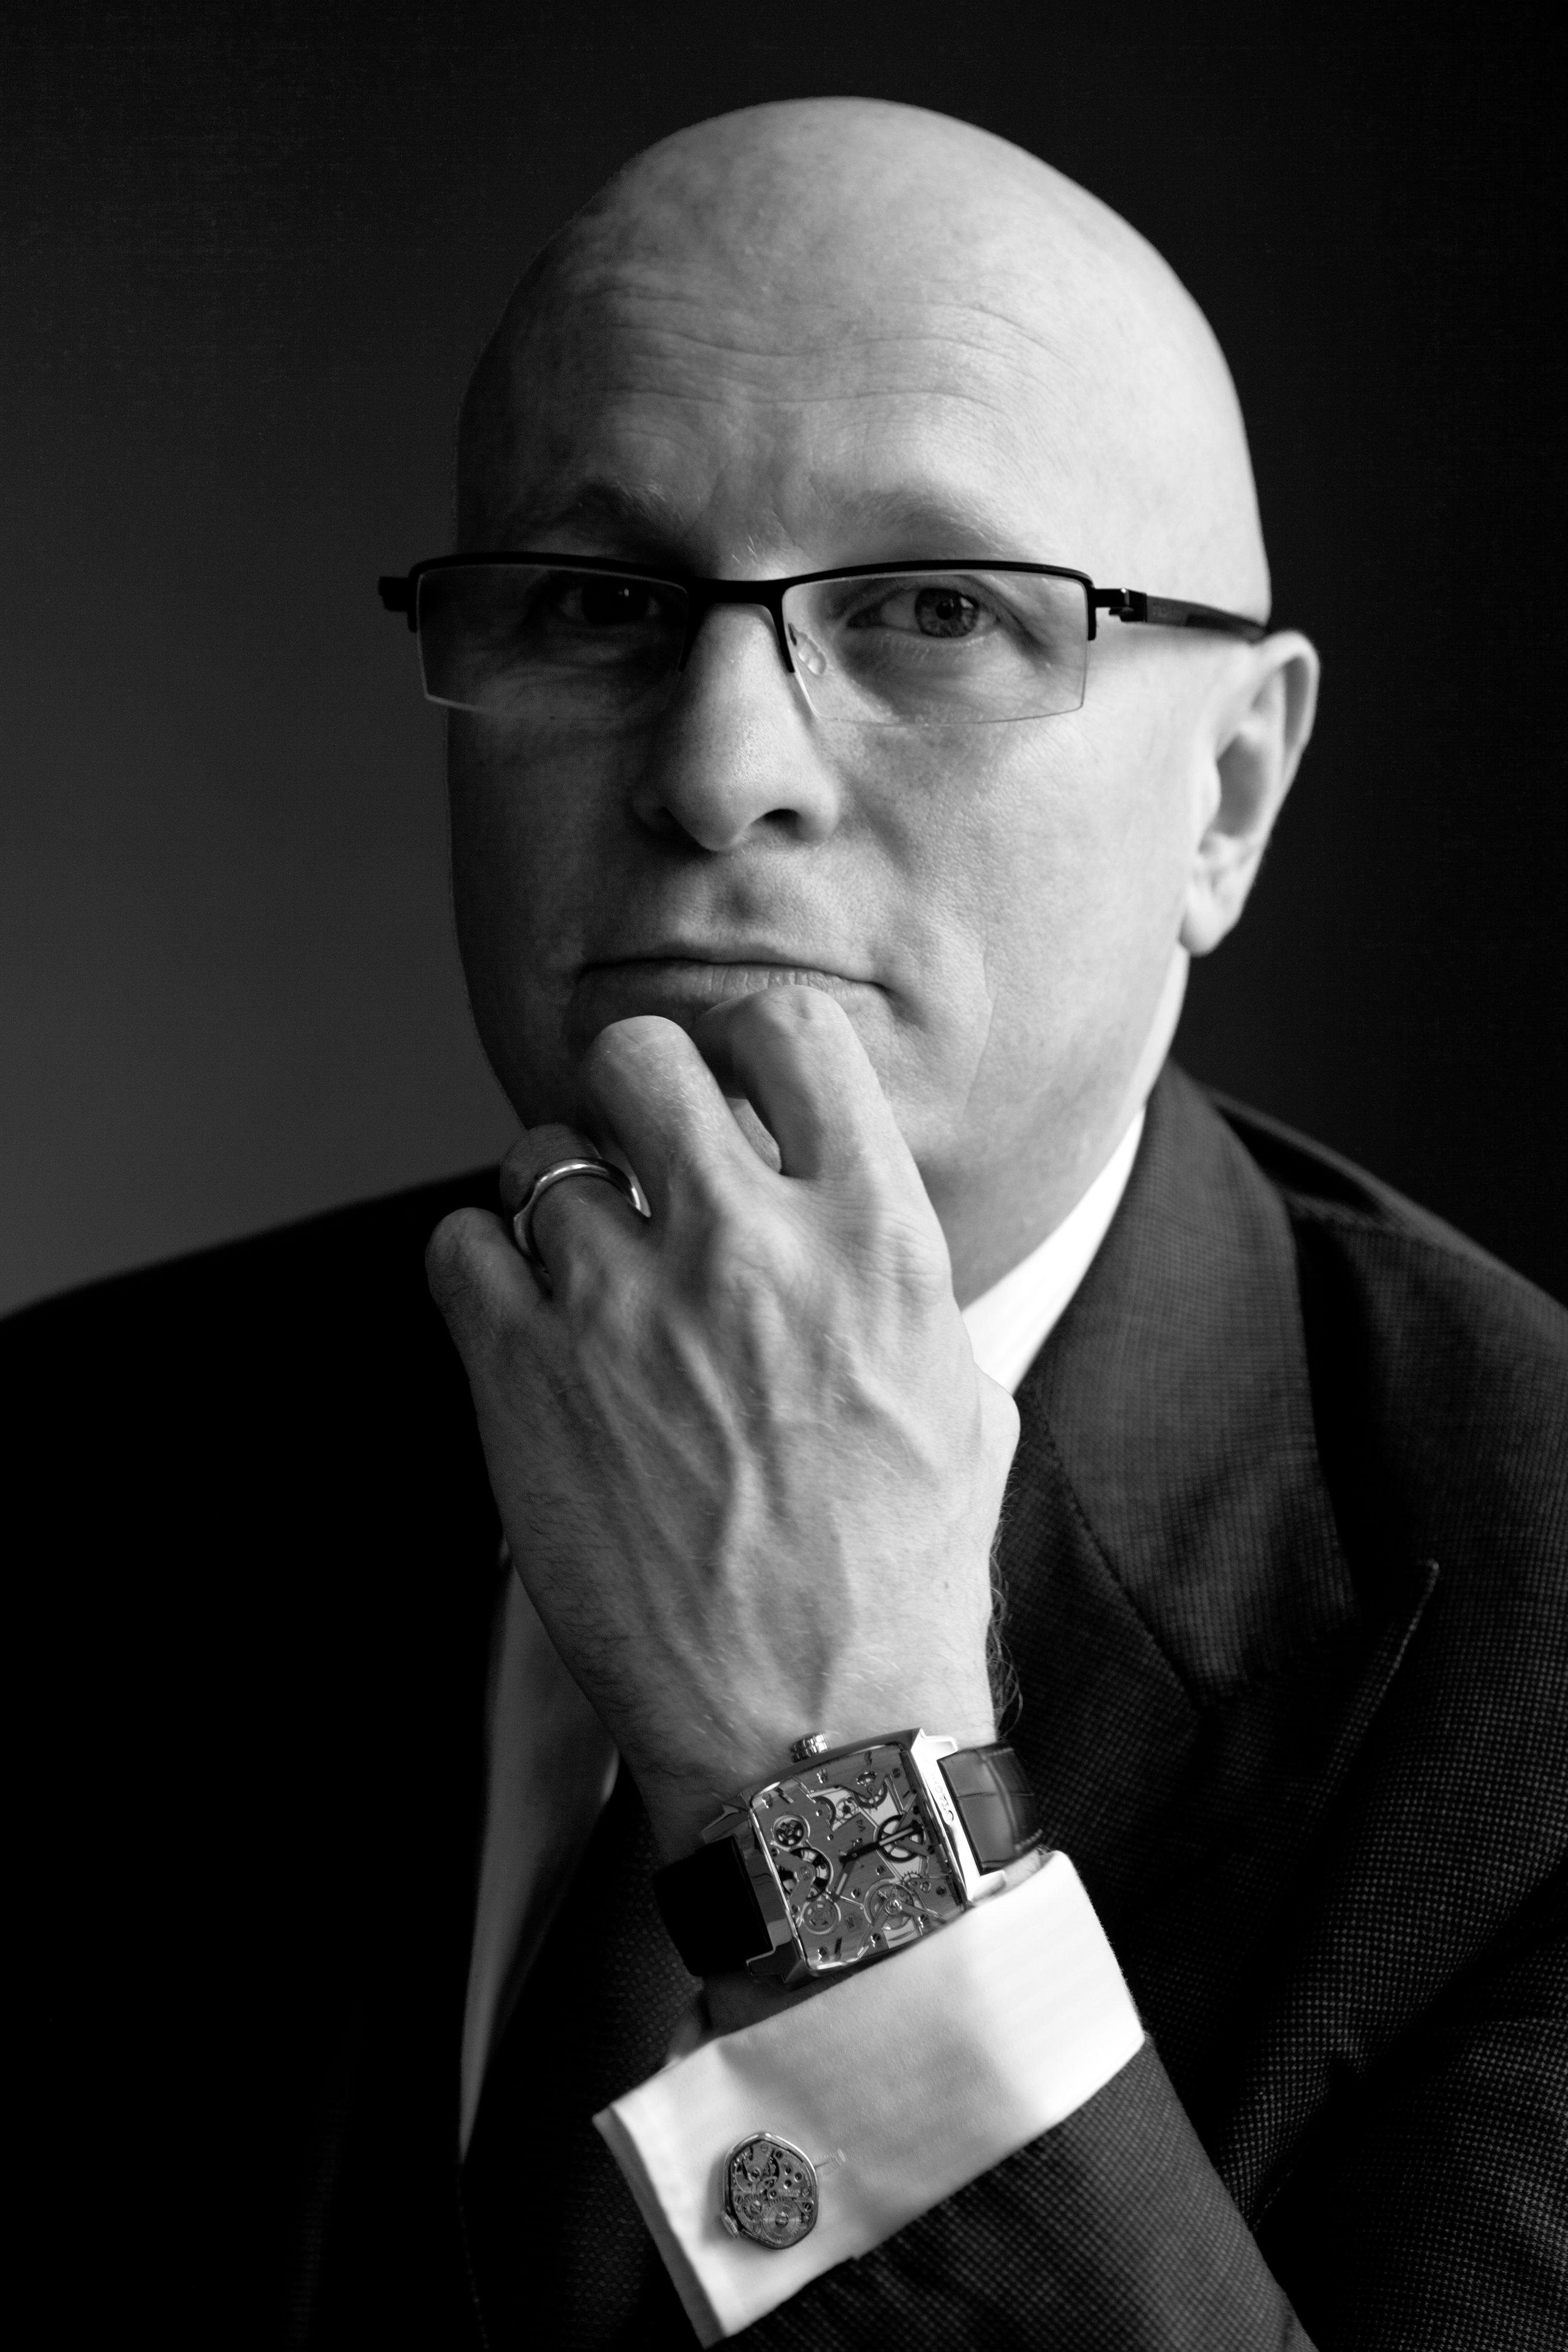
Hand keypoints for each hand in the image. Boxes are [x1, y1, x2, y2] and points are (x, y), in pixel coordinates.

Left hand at [426, 985, 1017, 1864]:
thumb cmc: (900, 1582)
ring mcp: (623, 1311)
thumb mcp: (962, 1405)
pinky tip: (519, 1321)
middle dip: (633, 1092)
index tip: (733, 1083)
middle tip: (639, 1152)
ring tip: (579, 1267)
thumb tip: (851, 1225)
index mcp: (873, 1241)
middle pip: (641, 1056)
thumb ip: (898, 1287)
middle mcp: (747, 1249)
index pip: (791, 1031)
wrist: (816, 1734)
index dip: (748, 1043)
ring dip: (553, 1197)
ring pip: (537, 1154)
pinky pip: (457, 1248)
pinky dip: (479, 1270)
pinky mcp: (522, 1383)